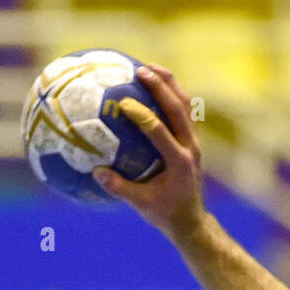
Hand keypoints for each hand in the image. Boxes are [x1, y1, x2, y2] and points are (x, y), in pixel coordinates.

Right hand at [93, 63, 205, 242]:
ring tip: (148, 67)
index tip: (121, 103)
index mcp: (179, 162)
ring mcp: (193, 143)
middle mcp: (190, 148)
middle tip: (139, 70)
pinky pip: (182, 112)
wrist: (192, 221)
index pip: (159, 131)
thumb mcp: (142, 205)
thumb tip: (95, 172)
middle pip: (178, 109)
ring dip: (169, 84)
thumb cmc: (165, 214)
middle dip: (160, 87)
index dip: (141, 115)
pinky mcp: (191, 141)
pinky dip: (169, 96)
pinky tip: (151, 85)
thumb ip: (120, 188)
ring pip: (185, 106)